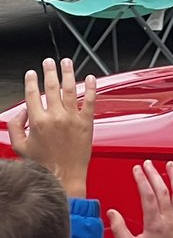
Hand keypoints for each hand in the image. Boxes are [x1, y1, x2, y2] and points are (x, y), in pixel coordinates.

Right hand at [8, 58, 95, 197]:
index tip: (31, 73)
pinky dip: (91, 87)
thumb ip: (15, 127)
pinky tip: (90, 77)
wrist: (65, 176)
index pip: (32, 95)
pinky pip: (90, 100)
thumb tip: (22, 112)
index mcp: (37, 122)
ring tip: (67, 62)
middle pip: (51, 87)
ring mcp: (72, 118)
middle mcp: (55, 117)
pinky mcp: (87, 122)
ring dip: (68, 73)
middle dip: (49, 71)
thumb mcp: (20, 147)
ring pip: (70, 89)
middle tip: (49, 62)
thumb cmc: (43, 164)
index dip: (30, 82)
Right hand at [107, 160, 172, 237]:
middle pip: (162, 190)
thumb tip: (112, 213)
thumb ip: (119, 229)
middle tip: (146, 163)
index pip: (148, 196)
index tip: (136, 170)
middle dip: (154, 174)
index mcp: (154, 224)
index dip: (142, 180)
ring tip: (170, 164)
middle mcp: (168, 219)